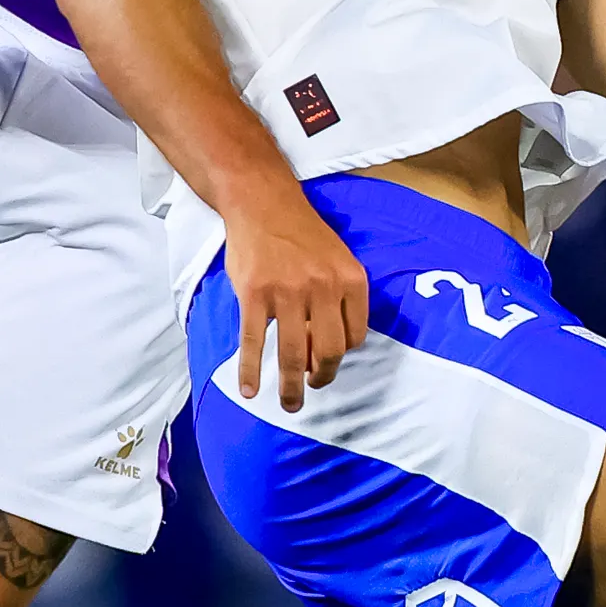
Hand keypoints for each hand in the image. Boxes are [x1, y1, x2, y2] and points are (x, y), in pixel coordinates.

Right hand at [226, 187, 368, 412]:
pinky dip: (251, 370)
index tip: (326, 362)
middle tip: (311, 387)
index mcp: (350, 279)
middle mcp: (323, 287)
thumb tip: (328, 347)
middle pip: (329, 351)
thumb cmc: (299, 232)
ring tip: (289, 404)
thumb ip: (339, 298)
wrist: (262, 202)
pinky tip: (249, 388)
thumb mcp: (336, 258)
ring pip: (294, 354)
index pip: (355, 336)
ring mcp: (287, 292)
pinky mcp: (254, 294)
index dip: (341, 355)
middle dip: (322, 377)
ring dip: (291, 387)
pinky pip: (255, 341)